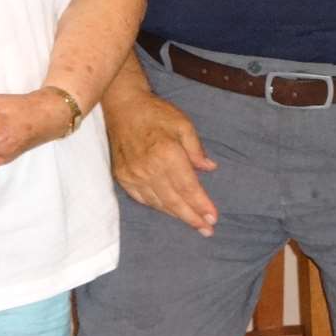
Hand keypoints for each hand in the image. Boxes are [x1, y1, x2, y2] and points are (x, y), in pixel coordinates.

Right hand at [108, 94, 219, 233]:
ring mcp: (133, 175)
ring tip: (193, 224)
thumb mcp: (183, 124)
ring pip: (158, 203)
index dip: (201, 205)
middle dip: (192, 217)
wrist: (122, 106)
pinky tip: (169, 211)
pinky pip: (142, 199)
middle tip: (207, 230)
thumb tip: (210, 168)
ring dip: (176, 215)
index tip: (213, 217)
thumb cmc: (156, 113)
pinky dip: (157, 207)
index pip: (188, 187)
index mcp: (167, 154)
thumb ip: (196, 149)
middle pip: (174, 201)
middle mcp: (149, 168)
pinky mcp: (122, 177)